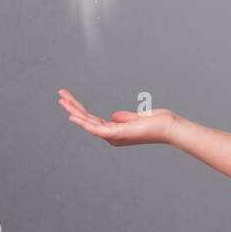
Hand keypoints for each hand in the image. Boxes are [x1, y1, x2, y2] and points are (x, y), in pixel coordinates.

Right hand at [58, 88, 179, 146]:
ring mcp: (113, 135)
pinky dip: (83, 122)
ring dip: (74, 110)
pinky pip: (95, 128)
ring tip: (62, 99)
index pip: (92, 119)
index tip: (70, 100)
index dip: (80, 110)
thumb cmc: (158, 123)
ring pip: (87, 122)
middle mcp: (111, 135)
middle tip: (60, 95)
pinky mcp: (116, 133)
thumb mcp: (138, 118)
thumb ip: (125, 118)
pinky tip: (73, 115)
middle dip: (73, 107)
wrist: (170, 127)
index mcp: (115, 131)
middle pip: (86, 120)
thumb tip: (113, 116)